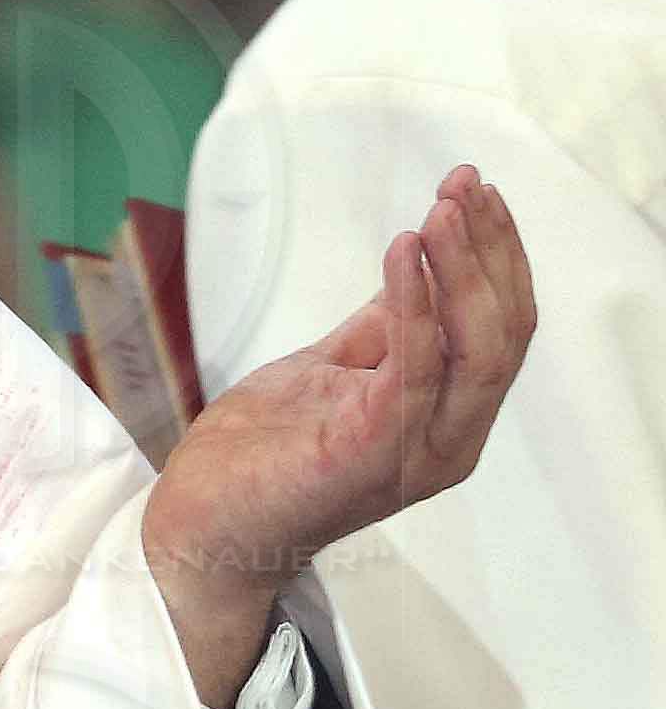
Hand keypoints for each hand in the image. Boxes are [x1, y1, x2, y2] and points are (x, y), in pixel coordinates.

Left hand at [142, 166, 531, 706]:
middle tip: (466, 186)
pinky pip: (413, 368)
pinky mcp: (372, 450)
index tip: (474, 189)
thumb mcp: (334, 369)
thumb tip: (421, 262)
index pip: (503, 330)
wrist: (203, 523)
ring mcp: (418, 450)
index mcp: (449, 419)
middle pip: (505, 334)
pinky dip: (415, 303)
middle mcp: (450, 439)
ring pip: (477, 350)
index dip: (498, 257)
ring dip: (464, 269)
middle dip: (491, 251)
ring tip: (444, 208)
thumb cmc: (265, 449)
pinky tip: (403, 252)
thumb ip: (385, 327)